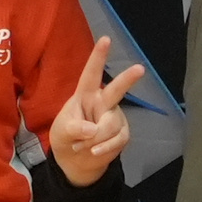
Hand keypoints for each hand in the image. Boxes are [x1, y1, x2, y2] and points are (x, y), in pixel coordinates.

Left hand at [46, 36, 148, 183]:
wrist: (76, 161)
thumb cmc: (66, 137)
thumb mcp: (62, 132)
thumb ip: (74, 129)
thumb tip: (93, 130)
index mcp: (85, 94)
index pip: (91, 73)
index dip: (98, 57)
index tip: (106, 39)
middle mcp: (103, 102)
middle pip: (116, 90)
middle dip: (128, 79)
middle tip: (140, 69)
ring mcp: (115, 117)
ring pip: (110, 126)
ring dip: (95, 140)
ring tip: (82, 146)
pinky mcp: (122, 133)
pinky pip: (117, 140)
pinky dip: (103, 148)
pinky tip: (93, 151)